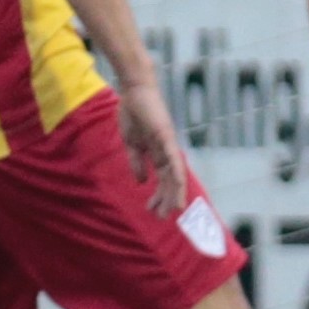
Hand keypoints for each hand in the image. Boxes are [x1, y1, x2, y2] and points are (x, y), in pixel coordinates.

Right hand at [115, 80, 189, 215]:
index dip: (158, 195)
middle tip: (161, 217)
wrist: (134, 91)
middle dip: (165, 199)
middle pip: (170, 180)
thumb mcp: (131, 143)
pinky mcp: (166, 137)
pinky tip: (177, 187)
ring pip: (175, 174)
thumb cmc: (133, 113)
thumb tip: (141, 182)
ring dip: (173, 192)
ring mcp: (168, 144)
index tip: (152, 210)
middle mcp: (167, 151)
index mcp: (157, 153)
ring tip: (172, 210)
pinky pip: (173, 159)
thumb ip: (136, 162)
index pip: (161, 178)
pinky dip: (176, 174)